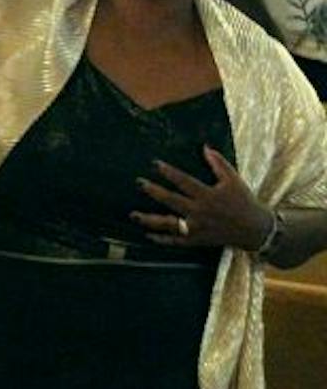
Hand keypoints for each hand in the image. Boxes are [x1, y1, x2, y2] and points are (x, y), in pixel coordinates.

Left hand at [131, 147, 274, 251]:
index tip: (155, 164)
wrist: (255, 229)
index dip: (169, 172)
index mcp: (208, 195)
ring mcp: (197, 228)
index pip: (184, 181)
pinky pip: (176, 241)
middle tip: (139, 183)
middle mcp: (200, 211)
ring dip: (150, 220)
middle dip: (154, 191)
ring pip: (169, 224)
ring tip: (133, 215)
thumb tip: (205, 147)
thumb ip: (219, 164)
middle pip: (172, 201)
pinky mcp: (197, 240)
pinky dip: (162, 239)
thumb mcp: (233, 180)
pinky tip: (148, 235)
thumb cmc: (243, 201)